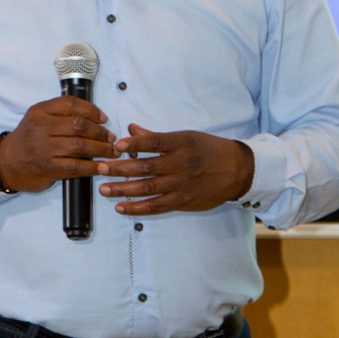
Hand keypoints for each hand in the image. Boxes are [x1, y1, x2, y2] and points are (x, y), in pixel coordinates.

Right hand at [0, 97, 118, 193]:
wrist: (6, 164)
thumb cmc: (28, 140)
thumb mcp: (37, 118)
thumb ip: (60, 113)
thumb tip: (95, 117)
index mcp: (39, 112)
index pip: (70, 104)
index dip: (91, 110)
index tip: (103, 118)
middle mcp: (41, 128)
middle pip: (78, 125)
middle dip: (100, 132)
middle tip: (111, 137)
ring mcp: (45, 149)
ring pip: (80, 146)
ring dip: (101, 149)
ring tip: (112, 151)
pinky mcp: (49, 168)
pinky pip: (76, 166)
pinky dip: (93, 167)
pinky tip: (102, 167)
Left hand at [96, 124, 253, 215]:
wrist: (237, 170)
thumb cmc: (208, 150)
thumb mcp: (185, 137)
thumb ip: (156, 136)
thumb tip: (131, 129)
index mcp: (181, 143)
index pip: (155, 141)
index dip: (135, 143)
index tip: (116, 146)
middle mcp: (181, 163)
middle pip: (147, 166)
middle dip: (121, 168)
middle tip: (101, 169)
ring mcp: (182, 184)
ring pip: (148, 188)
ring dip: (124, 189)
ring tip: (104, 189)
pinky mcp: (183, 201)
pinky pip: (156, 206)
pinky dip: (137, 208)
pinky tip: (121, 207)